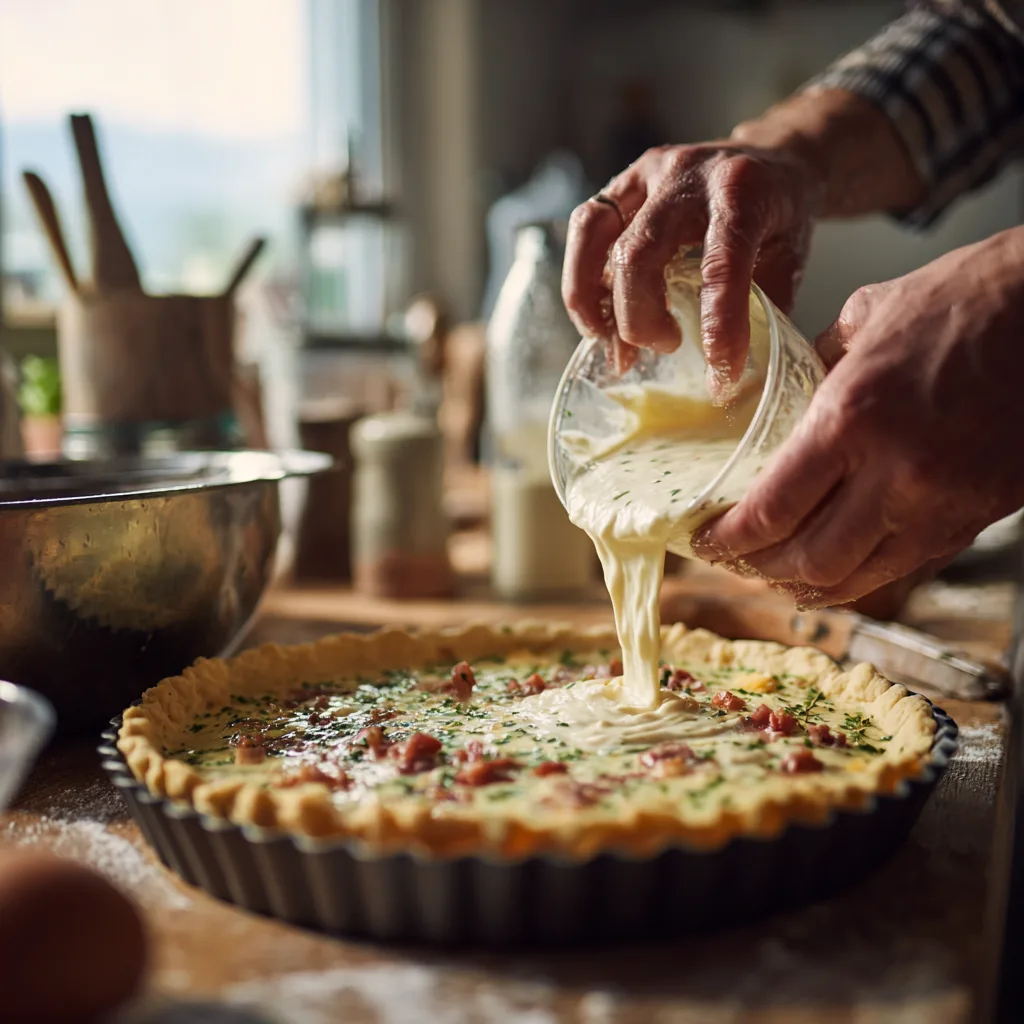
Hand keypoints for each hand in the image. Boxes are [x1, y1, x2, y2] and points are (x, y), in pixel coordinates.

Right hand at [561, 141, 820, 392]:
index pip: (721, 263)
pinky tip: (597, 317)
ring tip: (610, 343)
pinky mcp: (622, 182)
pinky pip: (585, 229)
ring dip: (592, 300)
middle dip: (640, 317)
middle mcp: (688, 174)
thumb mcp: (790, 260)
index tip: (722, 373)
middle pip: (639, 251)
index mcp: (743, 191)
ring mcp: (647, 173)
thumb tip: (735, 378)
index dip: (718, 325)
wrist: (773, 158)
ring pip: (595, 234)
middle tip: (665, 347)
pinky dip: (583, 280)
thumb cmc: (780, 216)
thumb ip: (763, 312)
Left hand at [694, 228, 1023, 606]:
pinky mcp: (974, 517)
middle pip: (807, 559)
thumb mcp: (867, 318)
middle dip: (756, 569)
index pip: (772, 510)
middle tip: (728, 560)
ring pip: (855, 579)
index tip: (703, 539)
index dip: (729, 539)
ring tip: (772, 574)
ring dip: (803, 585)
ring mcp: (940, 503)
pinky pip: (902, 568)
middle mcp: (896, 473)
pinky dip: (857, 578)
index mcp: (854, 417)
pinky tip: (833, 569)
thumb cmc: (967, 298)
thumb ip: (813, 367)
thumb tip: (778, 399)